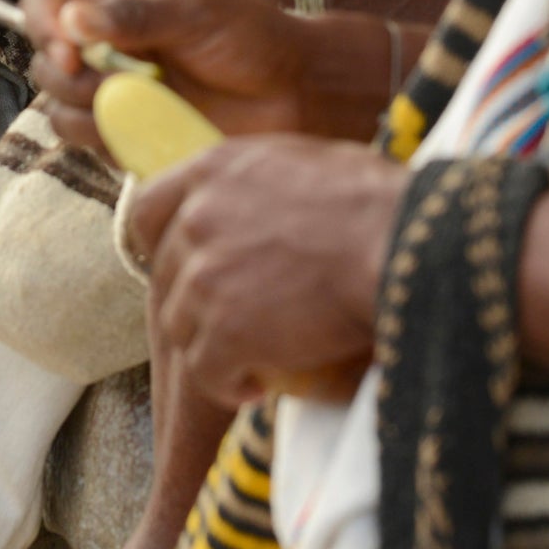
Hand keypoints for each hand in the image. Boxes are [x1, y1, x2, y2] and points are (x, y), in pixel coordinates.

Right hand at [21, 0, 310, 152]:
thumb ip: (133, 16)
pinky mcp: (129, 135)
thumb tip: (72, 19)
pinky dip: (111, 141)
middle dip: (70, 79)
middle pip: (44, 64)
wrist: (294, 91)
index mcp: (115, 2)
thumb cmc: (251, 38)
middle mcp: (105, 46)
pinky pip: (91, 145)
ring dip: (90, 114)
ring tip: (148, 104)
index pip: (45, 3)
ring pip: (60, 112)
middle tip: (121, 82)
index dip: (42, 26)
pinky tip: (155, 127)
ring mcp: (116, 94)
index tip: (70, 51)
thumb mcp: (194, 13)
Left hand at [130, 134, 403, 409]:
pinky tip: (256, 388)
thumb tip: (265, 190)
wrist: (399, 245)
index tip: (185, 267)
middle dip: (196, 304)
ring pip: (181, 328)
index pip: (148, 210)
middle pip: (167, 277)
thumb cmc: (374, 200)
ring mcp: (204, 277)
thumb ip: (260, 180)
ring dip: (212, 346)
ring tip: (252, 359)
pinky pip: (205, 373)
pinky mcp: (223, 332)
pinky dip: (228, 385)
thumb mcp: (304, 160)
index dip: (162, 244)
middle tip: (235, 323)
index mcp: (213, 170)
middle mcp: (196, 219)